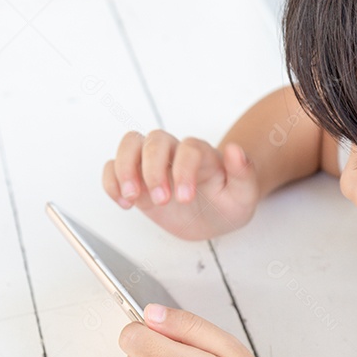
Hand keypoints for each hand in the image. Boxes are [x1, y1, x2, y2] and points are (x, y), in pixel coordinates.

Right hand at [102, 130, 258, 239]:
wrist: (215, 216)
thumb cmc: (228, 202)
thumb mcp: (244, 194)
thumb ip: (243, 172)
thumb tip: (235, 150)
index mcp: (202, 154)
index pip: (188, 148)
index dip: (184, 170)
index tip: (185, 198)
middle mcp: (175, 153)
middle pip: (155, 140)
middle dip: (153, 170)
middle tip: (162, 200)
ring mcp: (153, 164)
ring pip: (131, 144)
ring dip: (125, 169)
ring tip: (132, 197)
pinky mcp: (137, 179)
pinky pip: (113, 167)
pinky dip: (112, 182)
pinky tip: (124, 202)